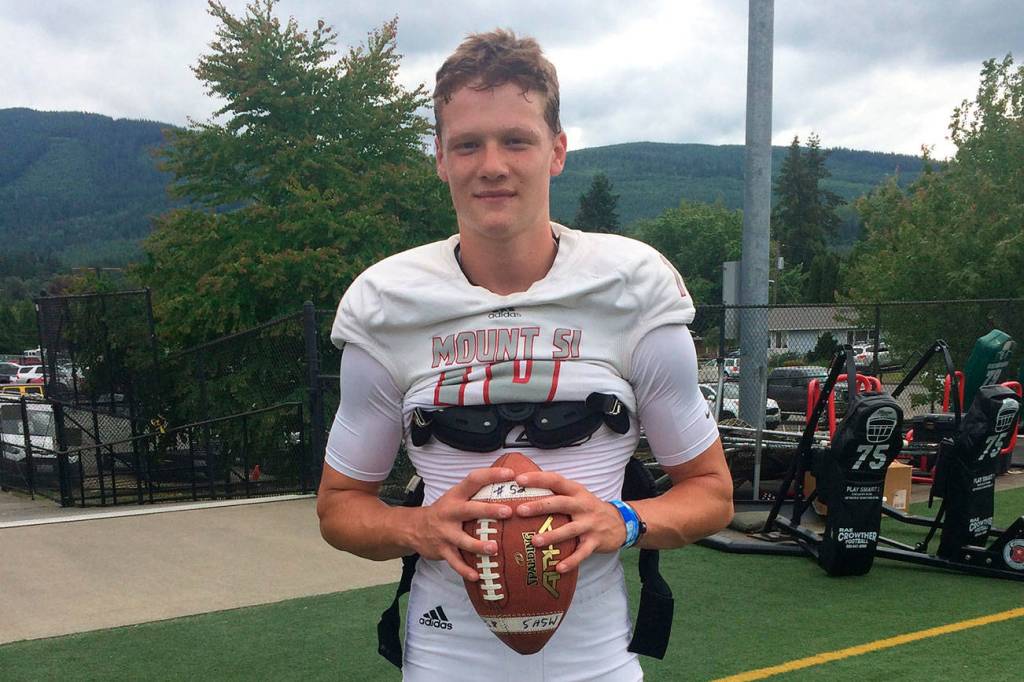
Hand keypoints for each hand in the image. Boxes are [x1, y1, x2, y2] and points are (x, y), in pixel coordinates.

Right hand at [410, 466, 514, 581]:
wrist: (413, 528)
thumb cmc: (444, 511)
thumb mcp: (455, 497)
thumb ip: (475, 493)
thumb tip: (507, 484)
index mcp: (456, 496)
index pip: (474, 480)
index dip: (492, 475)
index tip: (511, 474)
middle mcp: (450, 512)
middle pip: (470, 509)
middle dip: (489, 510)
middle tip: (508, 512)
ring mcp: (445, 533)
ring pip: (463, 540)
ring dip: (478, 545)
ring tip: (494, 548)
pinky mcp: (442, 550)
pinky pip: (455, 562)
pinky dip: (465, 570)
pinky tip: (476, 576)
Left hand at [513, 471, 625, 573]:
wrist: (621, 522)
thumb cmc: (589, 508)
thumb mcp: (577, 494)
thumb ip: (557, 492)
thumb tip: (525, 487)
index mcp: (576, 491)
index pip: (556, 480)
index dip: (538, 479)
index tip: (520, 479)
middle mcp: (583, 505)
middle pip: (560, 503)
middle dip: (540, 506)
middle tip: (520, 510)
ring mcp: (590, 524)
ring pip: (570, 529)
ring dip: (552, 535)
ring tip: (534, 541)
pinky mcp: (595, 541)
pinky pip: (582, 553)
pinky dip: (571, 561)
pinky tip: (558, 568)